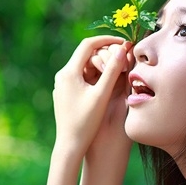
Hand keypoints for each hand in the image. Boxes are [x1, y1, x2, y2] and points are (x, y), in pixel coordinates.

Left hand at [52, 35, 131, 159]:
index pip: (88, 44)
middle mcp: (62, 75)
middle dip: (104, 52)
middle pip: (85, 54)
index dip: (106, 40)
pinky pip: (80, 77)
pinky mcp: (64, 93)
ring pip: (84, 66)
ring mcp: (62, 85)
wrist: (69, 145)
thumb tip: (123, 50)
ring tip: (117, 69)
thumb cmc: (87, 122)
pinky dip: (94, 75)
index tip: (122, 41)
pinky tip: (106, 83)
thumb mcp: (102, 94)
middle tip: (122, 55)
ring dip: (100, 65)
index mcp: (69, 72)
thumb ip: (112, 71)